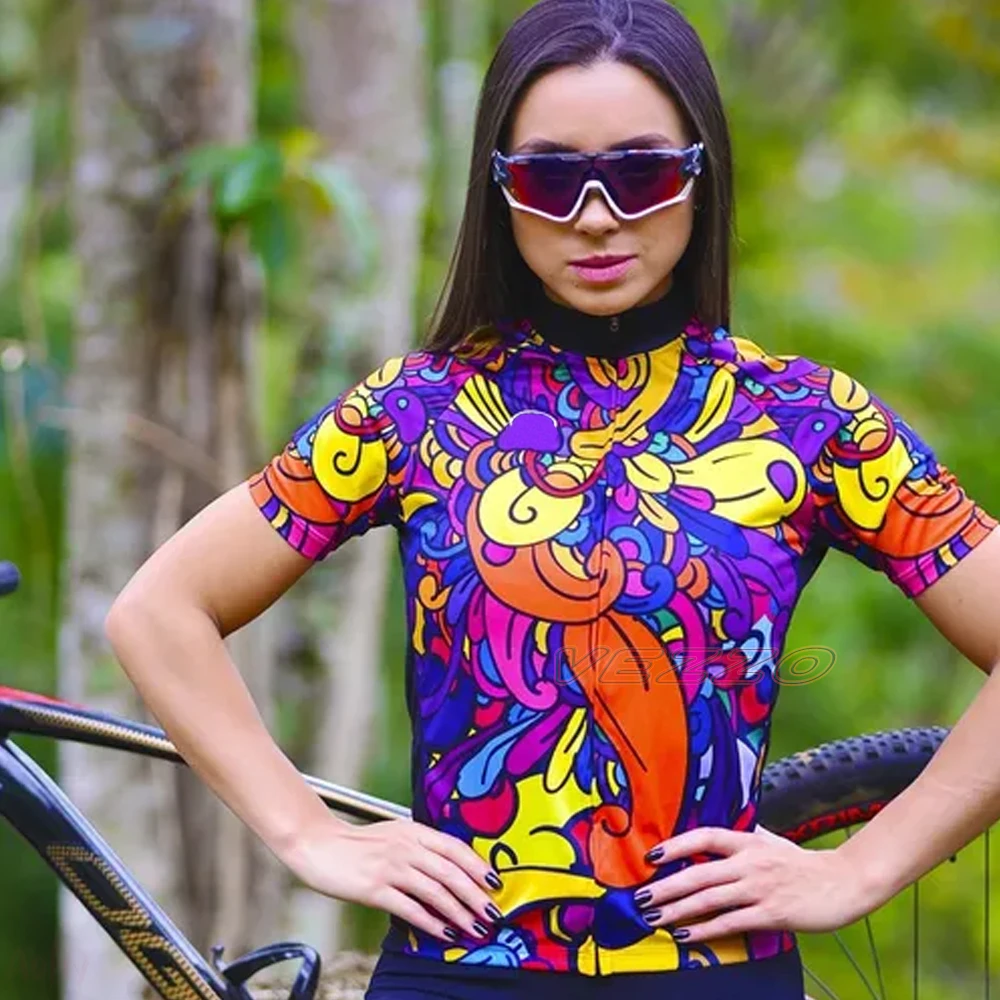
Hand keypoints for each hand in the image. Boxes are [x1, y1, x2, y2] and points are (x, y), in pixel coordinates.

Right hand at [283, 815, 504, 944]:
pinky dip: (431, 922)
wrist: (318, 844)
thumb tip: (450, 870)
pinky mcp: (374, 888)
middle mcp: (406, 846)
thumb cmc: (358, 843)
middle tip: (493, 913)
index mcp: (413, 830)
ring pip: (435, 891)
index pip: (454, 847)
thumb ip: (419, 847)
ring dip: (459, 913)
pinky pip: (410, 908)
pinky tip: (445, 933)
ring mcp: (390, 867)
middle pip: (450, 871)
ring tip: (475, 929)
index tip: (495, 884)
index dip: (477, 866)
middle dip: (475, 895)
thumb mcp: (394, 834)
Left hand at [634, 825, 880, 942]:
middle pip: (699, 872)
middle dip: (666, 886)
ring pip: (710, 899)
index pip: (705, 836)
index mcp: (748, 841)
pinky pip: (731, 923)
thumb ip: (745, 837)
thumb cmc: (803, 864)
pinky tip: (686, 936)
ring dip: (678, 910)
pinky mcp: (771, 913)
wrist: (844, 882)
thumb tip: (717, 833)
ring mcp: (760, 888)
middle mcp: (750, 862)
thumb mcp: (772, 841)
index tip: (652, 855)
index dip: (677, 844)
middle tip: (641, 897)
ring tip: (655, 917)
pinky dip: (705, 930)